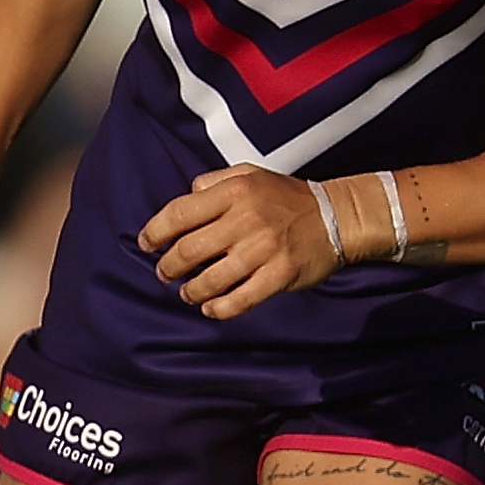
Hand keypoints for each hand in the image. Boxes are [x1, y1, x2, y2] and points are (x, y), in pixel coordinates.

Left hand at [142, 164, 339, 319]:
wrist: (338, 216)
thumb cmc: (288, 198)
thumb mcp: (250, 175)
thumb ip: (215, 182)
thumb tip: (188, 193)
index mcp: (234, 192)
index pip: (179, 213)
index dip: (155, 231)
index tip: (146, 243)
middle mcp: (245, 220)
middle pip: (189, 250)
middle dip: (169, 266)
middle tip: (164, 272)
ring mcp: (263, 249)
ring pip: (211, 279)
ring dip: (191, 290)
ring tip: (187, 293)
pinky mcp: (279, 274)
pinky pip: (241, 298)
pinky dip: (220, 308)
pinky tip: (211, 309)